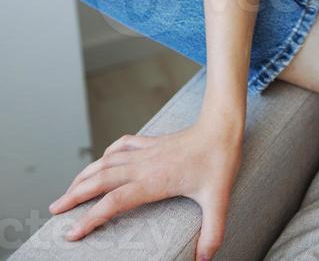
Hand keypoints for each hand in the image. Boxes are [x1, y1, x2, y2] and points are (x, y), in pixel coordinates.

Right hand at [48, 119, 243, 260]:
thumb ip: (212, 233)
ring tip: (68, 189)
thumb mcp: (218, 200)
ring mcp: (146, 151)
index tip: (72, 233)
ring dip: (85, 174)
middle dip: (74, 195)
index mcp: (153, 181)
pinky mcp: (152, 142)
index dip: (91, 219)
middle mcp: (143, 165)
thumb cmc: (219, 162)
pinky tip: (102, 159)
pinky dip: (107, 154)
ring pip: (106, 161)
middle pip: (100, 180)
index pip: (113, 202)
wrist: (222, 127)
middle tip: (54, 210)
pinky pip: (122, 146)